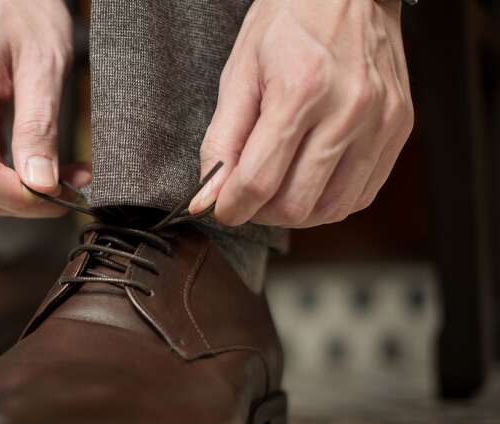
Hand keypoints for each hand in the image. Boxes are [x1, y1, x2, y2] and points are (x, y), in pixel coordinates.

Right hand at [0, 0, 85, 217]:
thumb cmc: (22, 9)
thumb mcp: (44, 62)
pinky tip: (51, 163)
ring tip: (73, 173)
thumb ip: (39, 127)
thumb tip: (39, 185)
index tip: (61, 196)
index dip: (18, 197)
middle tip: (79, 184)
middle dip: (30, 197)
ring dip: (29, 188)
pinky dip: (19, 172)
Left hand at [190, 0, 413, 227]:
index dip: (231, 207)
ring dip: (296, 211)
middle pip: (296, 204)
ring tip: (278, 186)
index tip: (222, 207)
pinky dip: (330, 200)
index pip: (259, 181)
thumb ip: (221, 143)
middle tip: (248, 194)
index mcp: (301, 90)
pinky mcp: (400, 128)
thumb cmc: (287, 26)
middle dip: (261, 212)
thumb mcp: (239, 75)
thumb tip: (206, 199)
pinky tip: (311, 178)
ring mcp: (381, 121)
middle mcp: (349, 108)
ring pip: (332, 209)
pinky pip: (362, 194)